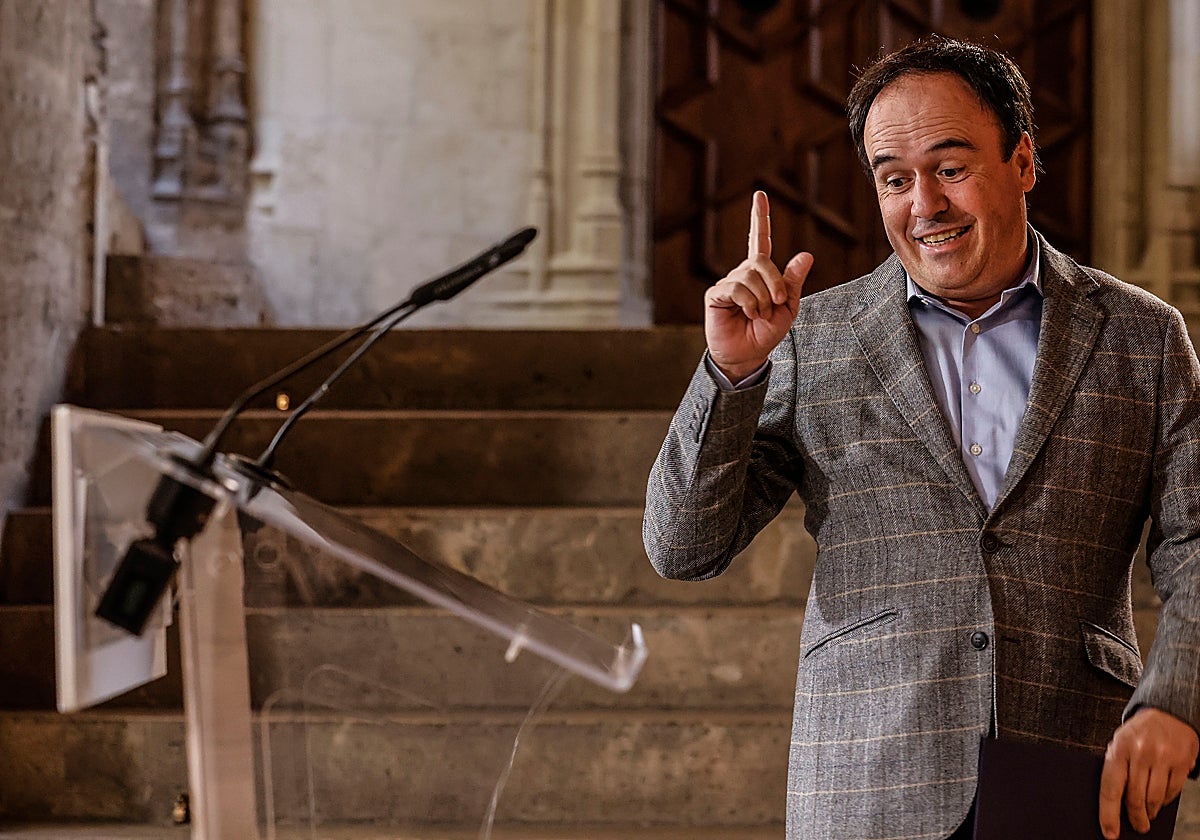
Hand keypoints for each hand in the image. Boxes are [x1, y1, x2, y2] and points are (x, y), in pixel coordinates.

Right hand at [704, 191, 812, 381]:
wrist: (747, 356)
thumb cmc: (766, 333)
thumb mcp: (788, 307)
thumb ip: (793, 282)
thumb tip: (806, 255)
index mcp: (761, 274)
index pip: (760, 240)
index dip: (760, 218)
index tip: (760, 195)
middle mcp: (743, 273)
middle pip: (762, 261)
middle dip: (775, 283)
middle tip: (778, 304)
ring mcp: (728, 283)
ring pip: (750, 276)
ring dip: (763, 298)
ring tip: (760, 314)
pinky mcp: (716, 295)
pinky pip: (737, 288)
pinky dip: (749, 303)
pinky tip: (748, 314)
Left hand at [1099, 707, 1198, 837]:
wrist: (1168, 712)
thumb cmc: (1139, 732)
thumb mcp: (1120, 743)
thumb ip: (1117, 768)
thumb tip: (1114, 803)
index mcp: (1119, 748)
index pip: (1111, 788)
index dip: (1109, 814)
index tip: (1109, 833)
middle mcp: (1141, 753)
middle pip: (1135, 797)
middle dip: (1134, 818)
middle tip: (1136, 827)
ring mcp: (1163, 758)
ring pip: (1155, 798)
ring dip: (1150, 812)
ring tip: (1147, 816)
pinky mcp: (1182, 762)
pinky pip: (1173, 792)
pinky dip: (1165, 802)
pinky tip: (1160, 802)